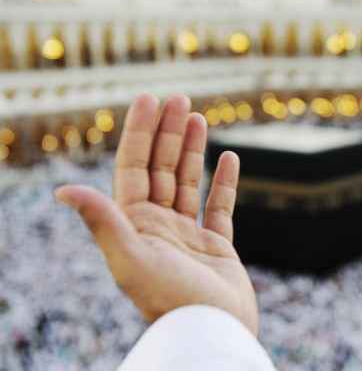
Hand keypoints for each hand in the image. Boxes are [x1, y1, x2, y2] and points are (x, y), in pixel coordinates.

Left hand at [55, 94, 257, 333]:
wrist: (213, 331)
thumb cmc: (170, 299)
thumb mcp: (131, 258)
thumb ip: (103, 222)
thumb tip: (63, 191)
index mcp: (135, 225)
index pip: (135, 168)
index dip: (141, 133)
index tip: (151, 99)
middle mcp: (158, 226)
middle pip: (162, 168)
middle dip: (168, 132)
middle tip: (179, 98)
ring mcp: (188, 235)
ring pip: (188, 182)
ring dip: (192, 149)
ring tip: (198, 117)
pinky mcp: (216, 246)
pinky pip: (219, 206)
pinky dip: (224, 181)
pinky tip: (229, 158)